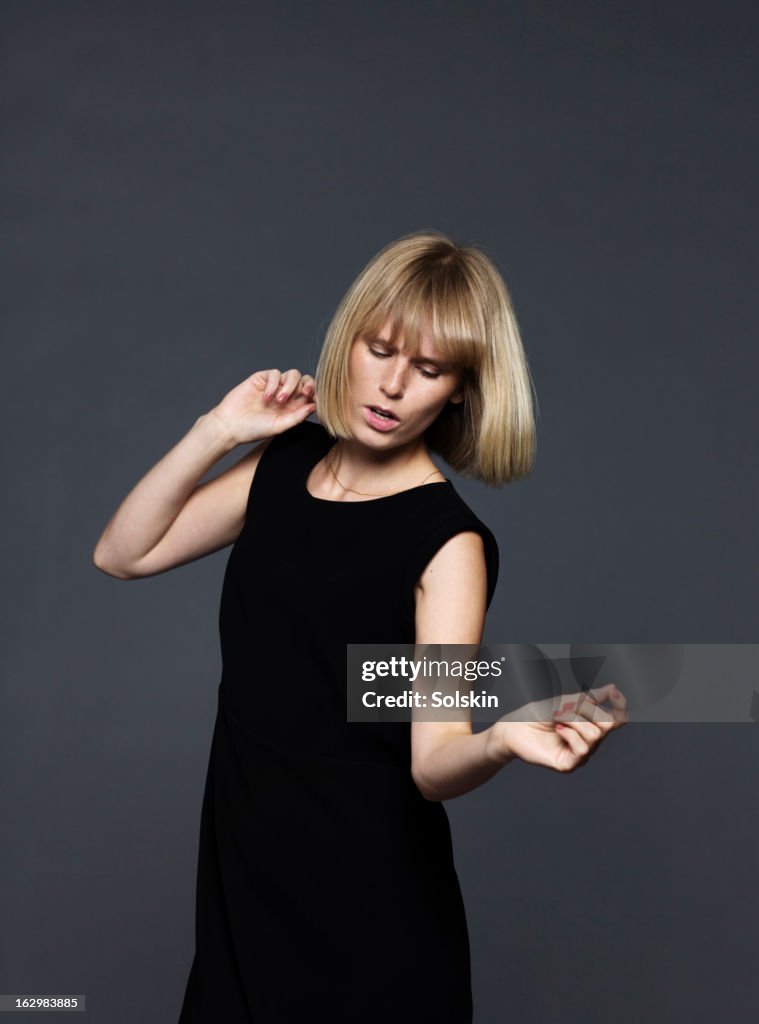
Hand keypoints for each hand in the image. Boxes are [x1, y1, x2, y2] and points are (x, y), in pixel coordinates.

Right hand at [208, 368, 316, 445]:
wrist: (231, 425)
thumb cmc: (254, 430)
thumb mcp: (279, 426)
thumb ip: (297, 417)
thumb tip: (314, 406)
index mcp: (293, 407)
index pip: (310, 395)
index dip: (316, 395)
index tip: (316, 400)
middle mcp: (286, 395)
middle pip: (305, 381)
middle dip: (308, 385)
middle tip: (305, 394)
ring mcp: (274, 386)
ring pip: (292, 375)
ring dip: (290, 386)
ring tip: (280, 400)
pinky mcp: (261, 379)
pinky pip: (274, 373)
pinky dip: (273, 384)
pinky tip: (266, 397)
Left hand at [485, 683, 628, 773]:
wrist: (513, 727)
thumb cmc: (536, 715)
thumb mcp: (564, 702)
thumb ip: (589, 699)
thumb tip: (612, 688)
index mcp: (590, 726)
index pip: (617, 719)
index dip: (620, 706)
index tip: (613, 692)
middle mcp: (589, 743)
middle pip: (608, 725)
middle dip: (587, 710)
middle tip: (565, 707)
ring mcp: (580, 755)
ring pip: (595, 735)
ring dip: (574, 720)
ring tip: (558, 719)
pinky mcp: (569, 765)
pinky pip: (582, 749)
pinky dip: (570, 733)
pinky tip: (558, 730)